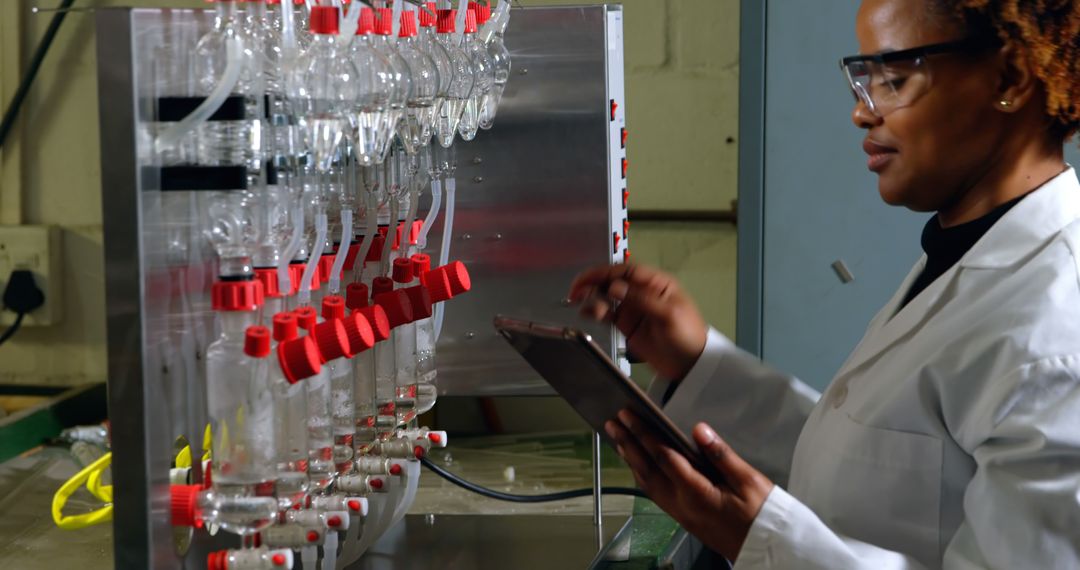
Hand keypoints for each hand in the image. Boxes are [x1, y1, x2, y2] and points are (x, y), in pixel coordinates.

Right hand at [568, 264, 706, 380]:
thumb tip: (614, 287)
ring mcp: (633, 308)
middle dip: (594, 282)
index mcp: (657, 284)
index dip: (607, 272)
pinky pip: (607, 314)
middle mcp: (642, 292)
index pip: (627, 271)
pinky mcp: (626, 325)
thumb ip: (642, 299)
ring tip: (579, 302)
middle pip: (614, 281)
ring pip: (607, 296)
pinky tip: (586, 312)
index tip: (589, 278)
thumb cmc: (688, 336)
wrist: (690, 366)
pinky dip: (595, 311)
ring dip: (592, 297)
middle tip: (576, 290)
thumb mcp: (669, 315)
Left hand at [605, 411, 773, 561]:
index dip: (643, 433)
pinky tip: (639, 466)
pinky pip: (654, 493)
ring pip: (647, 483)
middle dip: (628, 443)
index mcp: (696, 493)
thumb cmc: (762, 515)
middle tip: (612, 423)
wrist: (767, 548)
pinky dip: (642, 475)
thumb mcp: (749, 481)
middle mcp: (681, 504)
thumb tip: (699, 430)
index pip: (662, 456)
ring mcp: (680, 513)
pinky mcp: (683, 517)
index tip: (629, 415)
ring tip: (619, 439)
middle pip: (646, 469)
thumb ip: (721, 455)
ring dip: (631, 459)